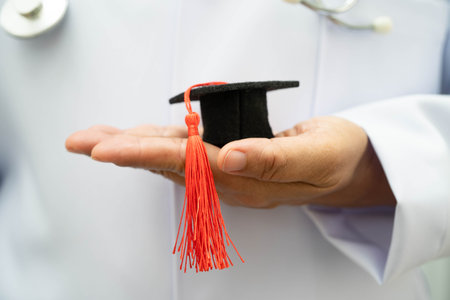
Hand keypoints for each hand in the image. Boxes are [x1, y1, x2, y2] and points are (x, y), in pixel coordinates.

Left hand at [65, 116, 395, 207]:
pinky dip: (155, 141)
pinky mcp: (229, 159)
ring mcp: (227, 171)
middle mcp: (231, 180)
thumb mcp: (318, 155)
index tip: (109, 150)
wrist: (350, 166)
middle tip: (82, 142)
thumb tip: (232, 157)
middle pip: (168, 163)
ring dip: (132, 146)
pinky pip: (185, 152)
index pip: (190, 164)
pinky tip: (136, 137)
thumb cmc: (338, 157)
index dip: (148, 153)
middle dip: (123, 151)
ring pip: (171, 158)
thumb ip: (275, 159)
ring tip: (95, 138)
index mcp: (249, 180)